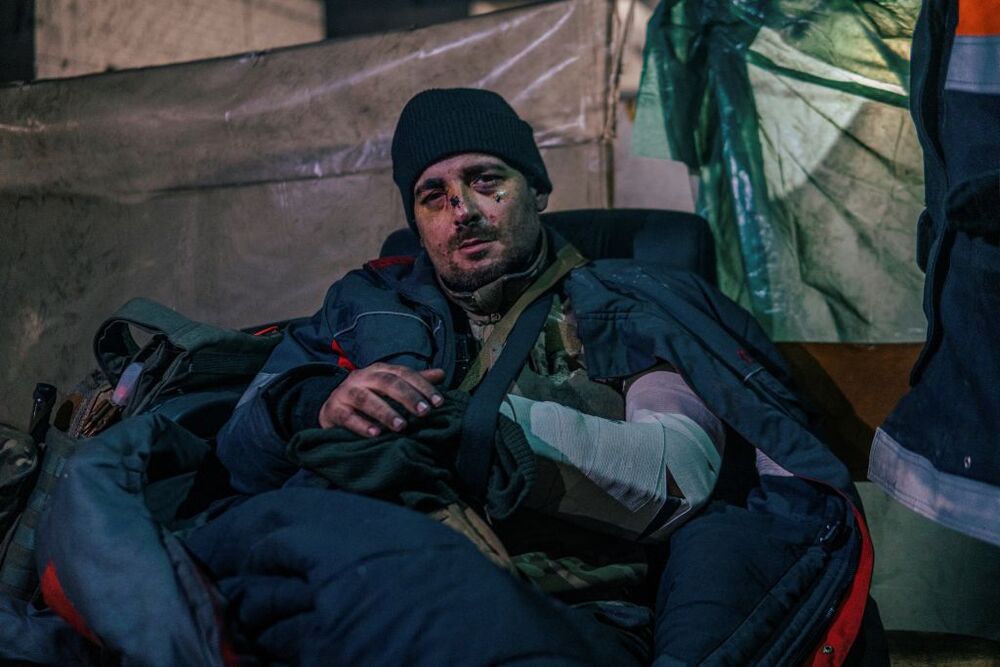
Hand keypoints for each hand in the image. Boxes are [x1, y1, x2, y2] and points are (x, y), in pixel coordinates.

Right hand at [318, 363, 444, 436]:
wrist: (333, 409)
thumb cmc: (368, 397)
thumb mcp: (390, 387)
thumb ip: (413, 382)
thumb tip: (441, 374)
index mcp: (379, 370)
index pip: (403, 373)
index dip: (422, 386)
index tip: (438, 403)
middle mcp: (362, 377)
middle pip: (386, 382)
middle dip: (407, 397)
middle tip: (424, 413)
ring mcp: (345, 392)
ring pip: (365, 398)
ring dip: (385, 412)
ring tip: (401, 426)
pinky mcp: (333, 409)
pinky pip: (347, 417)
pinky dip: (361, 425)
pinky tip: (375, 434)